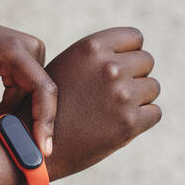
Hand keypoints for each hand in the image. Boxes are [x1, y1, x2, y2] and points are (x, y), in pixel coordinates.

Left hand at [0, 16, 56, 155]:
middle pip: (32, 100)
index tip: (42, 151)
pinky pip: (21, 96)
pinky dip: (1, 109)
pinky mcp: (27, 65)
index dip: (44, 122)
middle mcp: (31, 50)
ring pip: (25, 102)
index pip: (41, 90)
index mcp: (14, 50)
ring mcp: (32, 56)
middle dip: (7, 123)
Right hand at [17, 27, 161, 179]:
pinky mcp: (128, 123)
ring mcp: (120, 95)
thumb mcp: (64, 69)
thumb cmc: (44, 109)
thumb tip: (126, 58)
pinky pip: (153, 113)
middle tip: (112, 95)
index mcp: (90, 48)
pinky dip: (140, 121)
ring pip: (152, 88)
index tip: (118, 69)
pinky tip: (115, 126)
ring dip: (137, 99)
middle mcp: (108, 67)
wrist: (31, 147)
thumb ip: (93, 61)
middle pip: (146, 61)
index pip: (135, 37)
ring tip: (110, 111)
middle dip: (134, 76)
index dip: (128, 53)